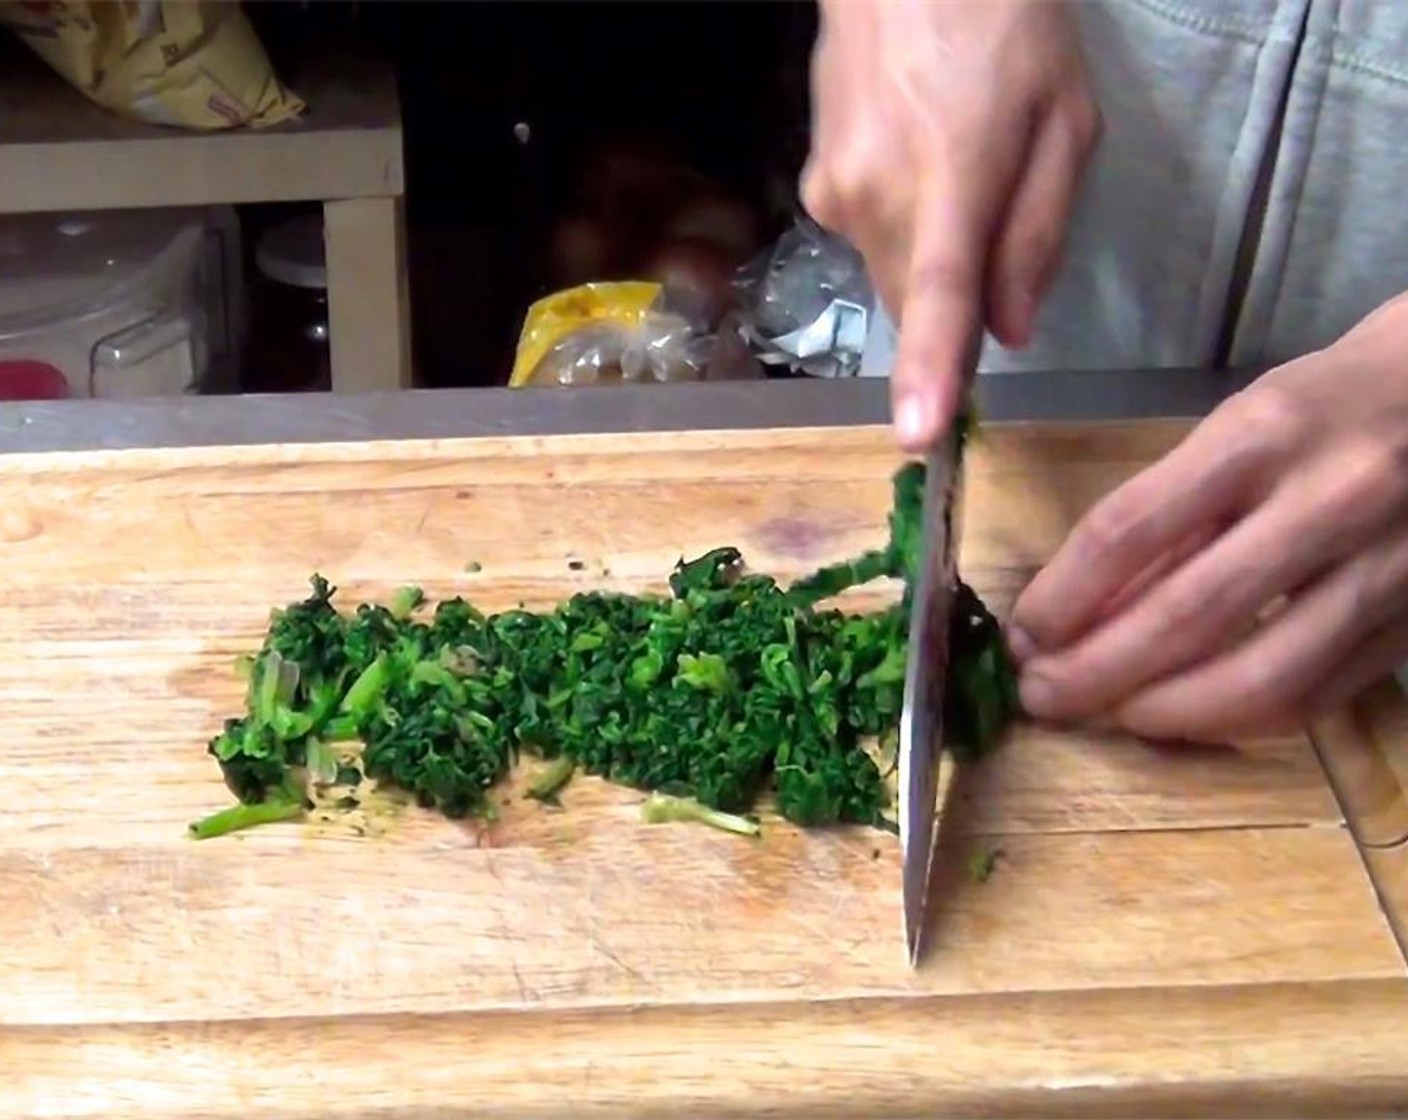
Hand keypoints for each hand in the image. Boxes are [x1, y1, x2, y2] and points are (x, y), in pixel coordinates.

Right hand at [802, 0, 1100, 450]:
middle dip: (956, 298)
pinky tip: (914, 153)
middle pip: (917, 302)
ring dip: (927, 253)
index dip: (929, 369)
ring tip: (952, 160)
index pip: (938, 293)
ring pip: (891, 274)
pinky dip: (899, 224)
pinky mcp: (813, 191)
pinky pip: (868, 240)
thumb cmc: (1005, 23)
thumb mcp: (1066, 119)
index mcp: (953, 176)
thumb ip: (1041, 233)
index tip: (918, 436)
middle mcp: (876, 198)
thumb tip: (1010, 330)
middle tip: (994, 214)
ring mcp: (834, 198)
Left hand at [1008, 293, 1407, 742]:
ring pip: (1259, 678)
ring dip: (1166, 714)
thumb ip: (1169, 513)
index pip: (1129, 530)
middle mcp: (1326, 500)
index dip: (1063, 597)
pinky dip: (1240, 720)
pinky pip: (1316, 697)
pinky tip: (1193, 718)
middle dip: (1097, 672)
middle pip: (1186, 617)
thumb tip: (1080, 609)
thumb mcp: (1240, 426)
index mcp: (1260, 435)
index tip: (1022, 635)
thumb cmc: (1331, 404)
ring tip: (1112, 717)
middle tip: (1042, 697)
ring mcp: (1383, 568)